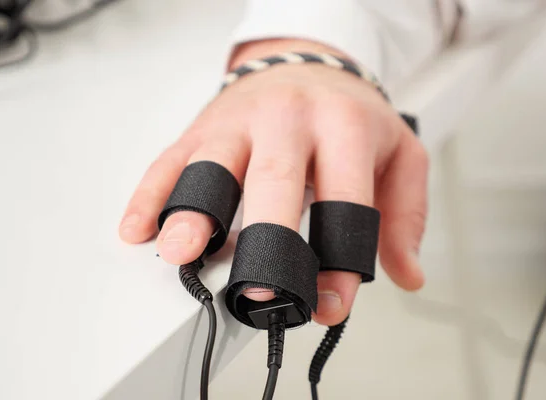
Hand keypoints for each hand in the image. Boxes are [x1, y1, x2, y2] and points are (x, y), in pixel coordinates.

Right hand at [119, 39, 427, 325]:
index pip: (344, 197)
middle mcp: (287, 119)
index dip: (339, 257)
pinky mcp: (202, 129)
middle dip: (266, 240)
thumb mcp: (398, 154)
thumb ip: (404, 214)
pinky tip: (141, 229)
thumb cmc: (348, 114)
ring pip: (210, 166)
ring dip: (192, 212)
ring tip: (181, 253)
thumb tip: (404, 273)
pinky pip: (170, 161)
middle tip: (259, 293)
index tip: (331, 304)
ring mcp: (238, 123)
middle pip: (273, 181)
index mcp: (343, 126)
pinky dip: (151, 196)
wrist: (304, 61)